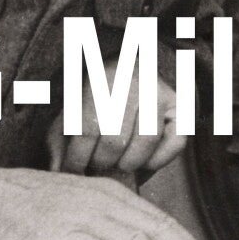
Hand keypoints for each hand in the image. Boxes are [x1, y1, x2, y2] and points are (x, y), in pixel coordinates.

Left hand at [49, 69, 183, 178]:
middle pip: (116, 139)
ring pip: (146, 142)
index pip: (87, 128)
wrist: (132, 67)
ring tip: (117, 163)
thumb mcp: (72, 111)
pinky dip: (158, 160)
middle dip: (101, 161)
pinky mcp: (181, 108)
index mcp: (103, 77)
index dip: (76, 157)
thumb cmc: (96, 97)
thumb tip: (56, 173)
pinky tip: (142, 161)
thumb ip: (60, 140)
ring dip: (128, 163)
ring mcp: (161, 94)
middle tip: (95, 166)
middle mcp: (135, 81)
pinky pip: (176, 143)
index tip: (71, 171)